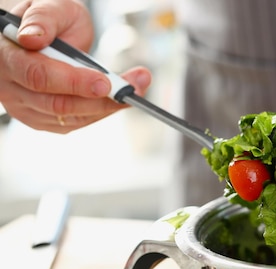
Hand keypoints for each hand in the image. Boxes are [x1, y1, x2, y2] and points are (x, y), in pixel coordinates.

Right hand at [0, 0, 150, 132]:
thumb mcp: (50, 6)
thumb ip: (43, 19)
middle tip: (132, 87)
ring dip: (108, 106)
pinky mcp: (43, 119)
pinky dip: (102, 111)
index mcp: (6, 55)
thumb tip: (33, 38)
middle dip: (100, 99)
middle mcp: (10, 86)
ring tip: (136, 87)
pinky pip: (76, 122)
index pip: (37, 75)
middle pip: (57, 103)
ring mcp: (25, 106)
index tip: (104, 82)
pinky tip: (118, 98)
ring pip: (70, 117)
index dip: (73, 82)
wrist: (48, 36)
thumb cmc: (49, 21)